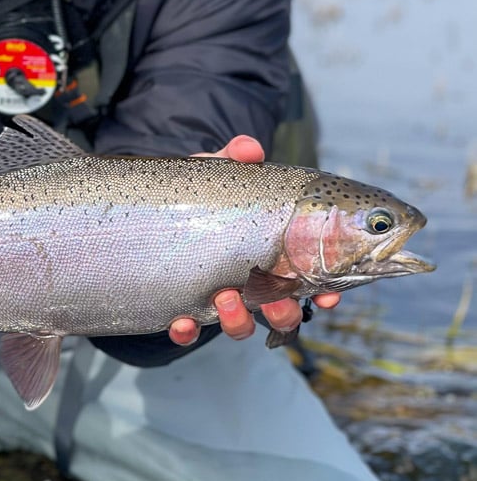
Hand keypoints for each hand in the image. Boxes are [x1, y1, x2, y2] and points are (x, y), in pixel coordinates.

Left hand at [167, 135, 340, 346]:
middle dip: (282, 311)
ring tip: (226, 298)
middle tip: (273, 298)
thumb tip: (250, 149)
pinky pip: (187, 331)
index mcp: (269, 254)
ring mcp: (217, 298)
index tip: (327, 296)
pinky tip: (181, 322)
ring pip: (240, 326)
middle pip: (280, 310)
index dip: (323, 293)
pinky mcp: (182, 308)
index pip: (307, 279)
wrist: (151, 211)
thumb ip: (234, 159)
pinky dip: (186, 331)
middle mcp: (249, 281)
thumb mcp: (217, 174)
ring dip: (238, 320)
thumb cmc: (200, 194)